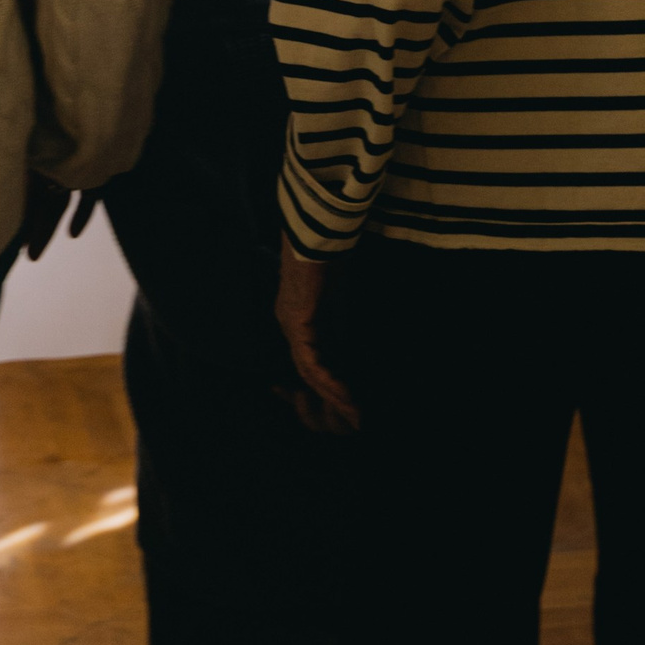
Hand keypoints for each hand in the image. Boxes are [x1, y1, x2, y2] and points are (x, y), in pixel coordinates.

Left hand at [276, 240, 358, 432]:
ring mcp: (290, 322)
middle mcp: (289, 323)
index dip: (326, 384)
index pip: (308, 360)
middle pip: (306, 372)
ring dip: (333, 396)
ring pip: (309, 372)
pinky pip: (311, 362)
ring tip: (355, 416)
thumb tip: (354, 342)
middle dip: (330, 397)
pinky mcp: (297, 321)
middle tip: (354, 419)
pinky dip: (329, 381)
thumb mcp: (337, 292)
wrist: (317, 226)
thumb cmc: (330, 250)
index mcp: (297, 316)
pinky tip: (346, 397)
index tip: (349, 406)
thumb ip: (339, 318)